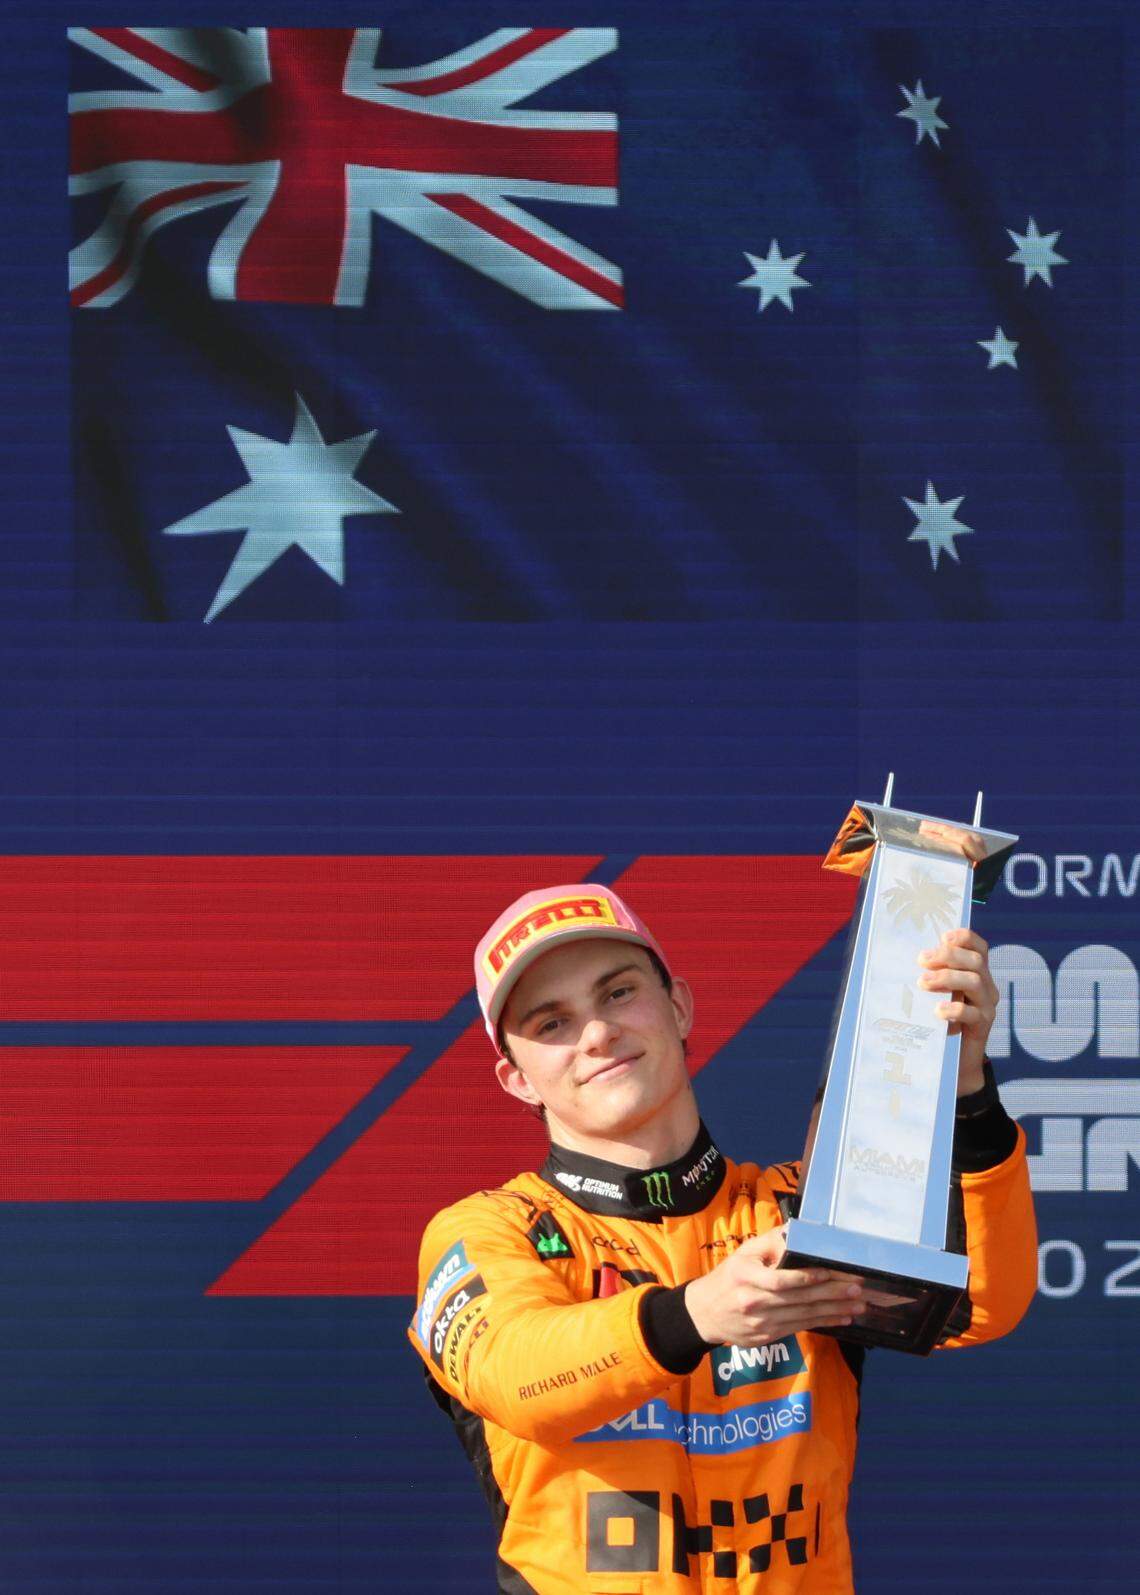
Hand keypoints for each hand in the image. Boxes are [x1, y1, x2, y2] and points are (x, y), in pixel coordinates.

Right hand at [684, 1226, 865, 1345]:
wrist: (705, 1312)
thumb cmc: (729, 1277)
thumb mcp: (743, 1253)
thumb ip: (770, 1242)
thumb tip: (797, 1233)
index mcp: (745, 1276)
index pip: (780, 1280)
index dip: (806, 1277)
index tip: (830, 1272)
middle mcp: (753, 1302)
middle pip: (798, 1299)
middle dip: (831, 1294)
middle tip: (856, 1289)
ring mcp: (761, 1323)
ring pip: (804, 1316)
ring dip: (834, 1310)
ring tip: (857, 1304)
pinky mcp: (768, 1336)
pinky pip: (800, 1327)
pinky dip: (823, 1322)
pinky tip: (841, 1318)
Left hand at [917, 927, 997, 1093]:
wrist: (953, 1062)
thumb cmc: (937, 1021)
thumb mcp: (935, 994)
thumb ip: (928, 976)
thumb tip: (899, 958)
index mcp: (975, 973)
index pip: (979, 947)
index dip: (965, 937)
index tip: (942, 937)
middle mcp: (985, 986)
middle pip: (976, 961)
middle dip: (948, 956)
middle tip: (921, 960)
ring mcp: (986, 1006)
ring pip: (975, 981)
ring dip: (947, 977)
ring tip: (923, 984)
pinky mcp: (983, 1027)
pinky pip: (973, 1014)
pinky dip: (954, 1009)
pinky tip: (937, 1011)